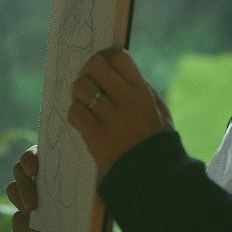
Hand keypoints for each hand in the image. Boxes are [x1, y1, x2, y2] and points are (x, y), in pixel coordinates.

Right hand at [6, 145, 103, 231]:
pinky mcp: (23, 224)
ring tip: (36, 212)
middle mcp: (42, 182)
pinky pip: (15, 219)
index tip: (36, 168)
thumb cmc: (93, 220)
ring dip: (22, 200)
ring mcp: (30, 202)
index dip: (32, 156)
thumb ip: (92, 182)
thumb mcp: (96, 200)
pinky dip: (25, 225)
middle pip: (19, 168)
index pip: (39, 152)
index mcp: (60, 169)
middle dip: (24, 182)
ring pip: (12, 189)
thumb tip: (96, 164)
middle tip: (34, 201)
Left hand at [68, 49, 173, 180]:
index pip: (118, 57)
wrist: (152, 174)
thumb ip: (140, 86)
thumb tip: (118, 67)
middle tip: (92, 80)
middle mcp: (126, 100)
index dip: (107, 57)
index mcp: (142, 90)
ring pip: (80, 87)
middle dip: (89, 70)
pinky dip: (76, 112)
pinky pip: (74, 112)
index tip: (105, 64)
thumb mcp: (158, 107)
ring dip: (80, 92)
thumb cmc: (156, 137)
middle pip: (94, 66)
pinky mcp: (94, 135)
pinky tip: (85, 118)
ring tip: (87, 100)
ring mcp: (109, 118)